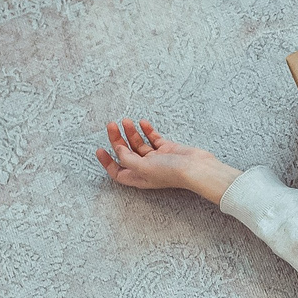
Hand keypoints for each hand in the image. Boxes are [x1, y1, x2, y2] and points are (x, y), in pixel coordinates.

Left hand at [94, 119, 239, 203]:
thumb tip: (118, 150)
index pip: (118, 171)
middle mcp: (146, 169)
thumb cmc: (172, 173)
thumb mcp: (144, 167)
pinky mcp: (167, 149)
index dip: (107, 162)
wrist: (197, 168)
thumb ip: (128, 159)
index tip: (99, 149)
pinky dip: (147, 130)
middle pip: (126, 154)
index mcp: (139, 178)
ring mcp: (157, 158)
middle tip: (111, 125)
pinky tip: (143, 122)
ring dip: (131, 132)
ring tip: (125, 120)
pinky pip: (153, 138)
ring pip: (138, 144)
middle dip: (117, 140)